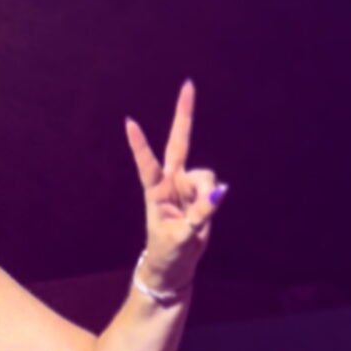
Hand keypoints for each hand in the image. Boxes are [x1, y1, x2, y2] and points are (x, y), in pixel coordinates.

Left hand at [125, 82, 225, 294]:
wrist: (174, 264)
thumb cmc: (168, 251)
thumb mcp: (182, 237)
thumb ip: (201, 214)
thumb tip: (220, 191)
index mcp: (156, 191)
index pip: (147, 164)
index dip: (140, 145)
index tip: (129, 122)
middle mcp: (171, 181)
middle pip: (179, 142)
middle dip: (184, 114)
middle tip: (188, 85)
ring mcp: (186, 185)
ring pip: (206, 177)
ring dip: (206, 195)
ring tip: (196, 219)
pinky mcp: (201, 193)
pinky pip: (214, 188)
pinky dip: (214, 198)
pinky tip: (210, 206)